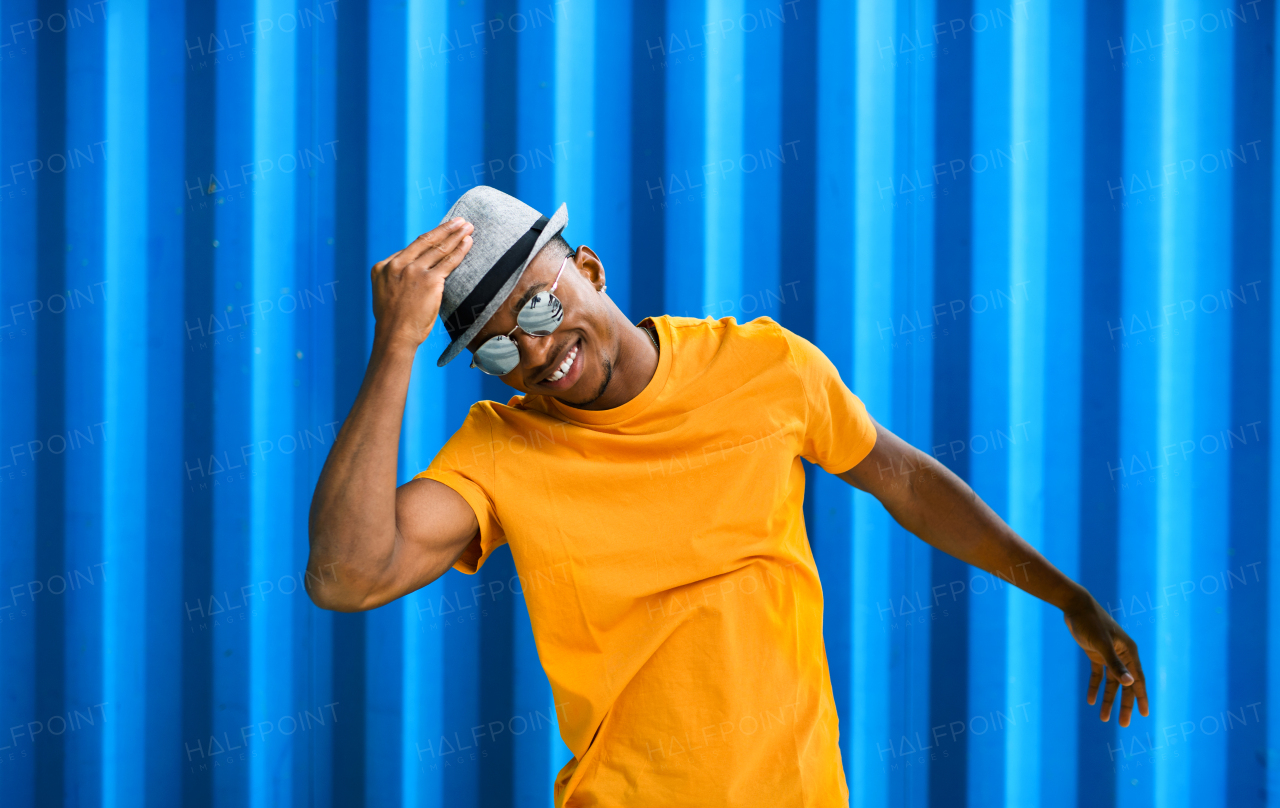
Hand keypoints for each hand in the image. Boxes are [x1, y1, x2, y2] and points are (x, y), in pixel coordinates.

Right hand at [371, 218, 473, 348]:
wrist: (394, 336)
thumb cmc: (393, 321)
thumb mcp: (385, 293)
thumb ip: (396, 278)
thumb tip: (412, 271)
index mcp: (383, 266)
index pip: (411, 249)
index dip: (430, 239)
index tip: (441, 233)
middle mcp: (397, 264)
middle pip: (426, 241)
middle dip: (445, 229)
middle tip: (459, 220)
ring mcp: (413, 271)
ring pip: (439, 248)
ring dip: (456, 235)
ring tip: (467, 227)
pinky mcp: (429, 280)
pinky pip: (449, 261)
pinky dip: (460, 250)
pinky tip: (468, 242)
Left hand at [1062, 592, 1149, 726]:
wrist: (1075, 606)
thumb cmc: (1091, 622)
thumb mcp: (1102, 645)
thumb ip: (1115, 664)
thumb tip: (1130, 683)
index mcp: (1129, 652)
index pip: (1138, 680)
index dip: (1141, 697)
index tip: (1145, 714)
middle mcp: (1122, 655)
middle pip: (1126, 685)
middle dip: (1124, 704)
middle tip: (1124, 724)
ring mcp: (1108, 655)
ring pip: (1111, 683)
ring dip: (1108, 699)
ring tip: (1103, 718)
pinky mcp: (1095, 654)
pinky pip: (1098, 675)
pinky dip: (1095, 687)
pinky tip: (1091, 700)